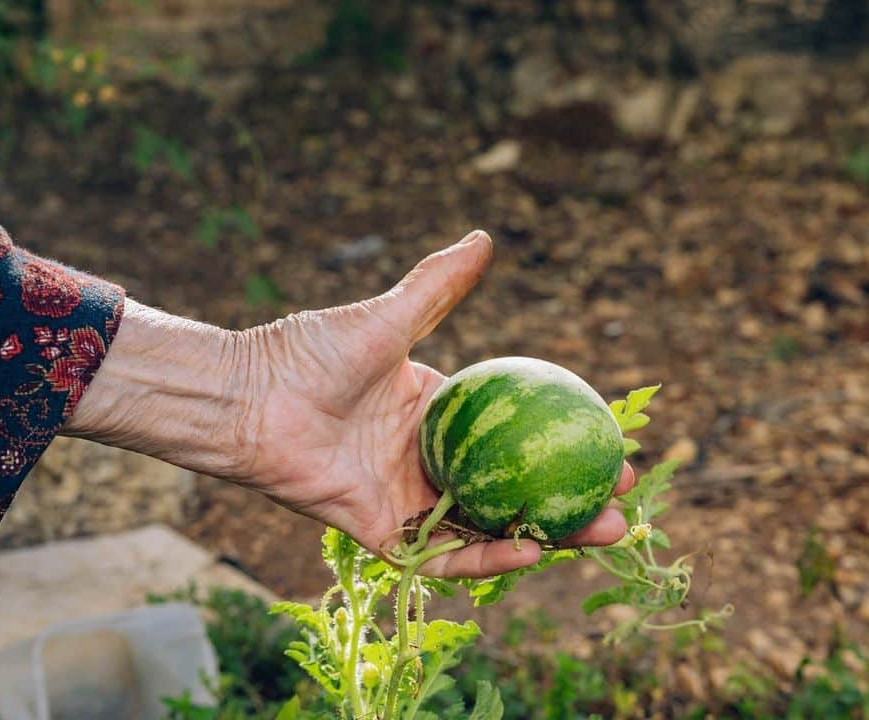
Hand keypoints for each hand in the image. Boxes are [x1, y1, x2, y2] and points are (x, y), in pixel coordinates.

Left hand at [238, 230, 634, 577]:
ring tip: (603, 532)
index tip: (609, 437)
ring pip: (487, 524)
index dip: (557, 436)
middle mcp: (425, 455)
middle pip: (510, 483)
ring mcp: (405, 495)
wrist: (247, 399)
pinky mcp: (381, 530)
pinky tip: (533, 548)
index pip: (510, 428)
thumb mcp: (386, 318)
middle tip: (622, 498)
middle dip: (568, 495)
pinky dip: (485, 556)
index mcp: (431, 407)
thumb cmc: (307, 353)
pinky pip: (439, 553)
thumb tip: (484, 238)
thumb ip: (436, 287)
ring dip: (545, 533)